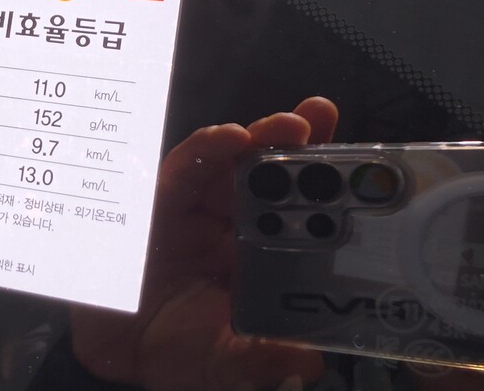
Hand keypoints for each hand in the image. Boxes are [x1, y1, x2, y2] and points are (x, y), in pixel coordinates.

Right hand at [71, 97, 338, 390]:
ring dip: (263, 136)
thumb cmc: (182, 354)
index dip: (330, 182)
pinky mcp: (163, 200)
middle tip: (321, 119)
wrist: (121, 352)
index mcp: (269, 257)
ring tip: (291, 125)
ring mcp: (202, 209)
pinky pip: (188, 167)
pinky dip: (208, 148)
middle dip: (300, 142)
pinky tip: (230, 138)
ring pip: (236, 160)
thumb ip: (266, 360)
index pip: (305, 210)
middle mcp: (240, 225)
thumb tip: (307, 360)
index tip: (362, 164)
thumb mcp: (232, 364)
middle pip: (273, 172)